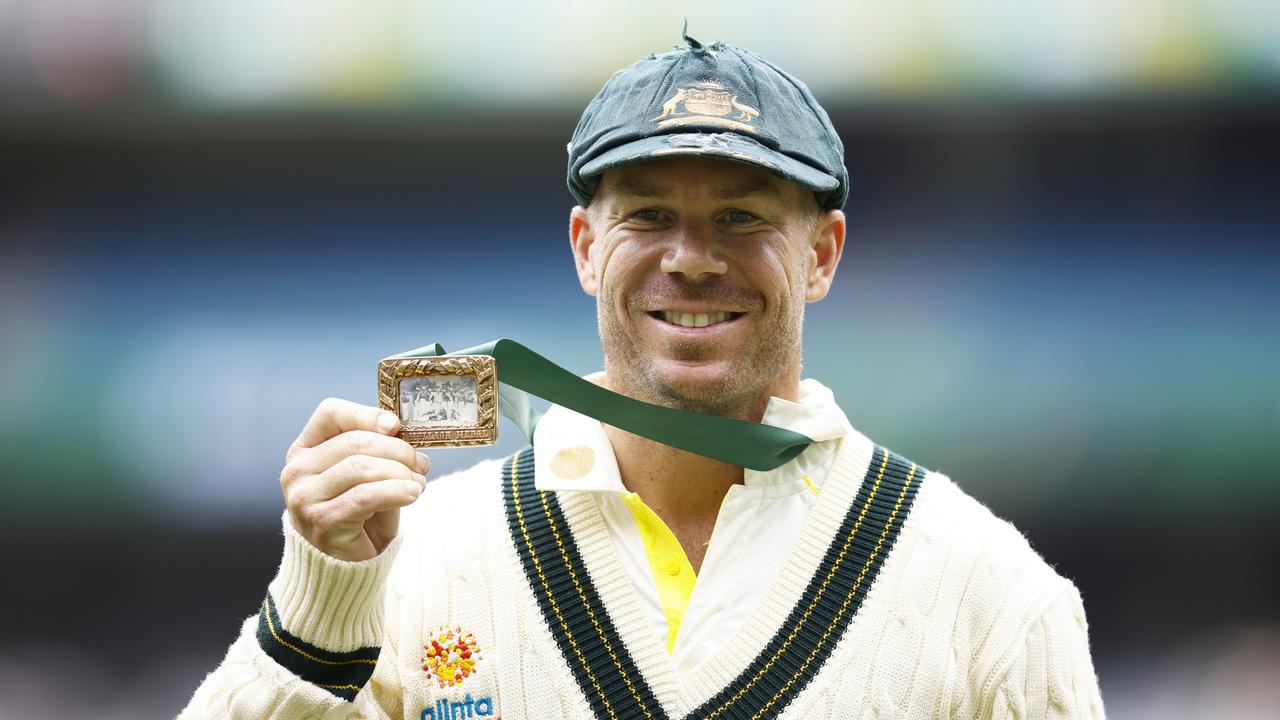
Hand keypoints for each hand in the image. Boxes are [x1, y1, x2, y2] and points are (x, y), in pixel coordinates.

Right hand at [280, 398, 428, 561]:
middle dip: (397, 449)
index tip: (396, 425)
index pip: (330, 413)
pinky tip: (413, 494)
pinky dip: (396, 491)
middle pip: (354, 441)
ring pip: (361, 467)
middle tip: (420, 463)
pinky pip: (365, 497)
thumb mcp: (367, 475)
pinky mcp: (321, 522)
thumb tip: (405, 432)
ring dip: (400, 472)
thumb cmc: (359, 514)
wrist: (346, 566)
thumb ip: (378, 451)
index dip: (366, 414)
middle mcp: (297, 471)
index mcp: (305, 450)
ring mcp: (304, 497)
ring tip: (418, 483)